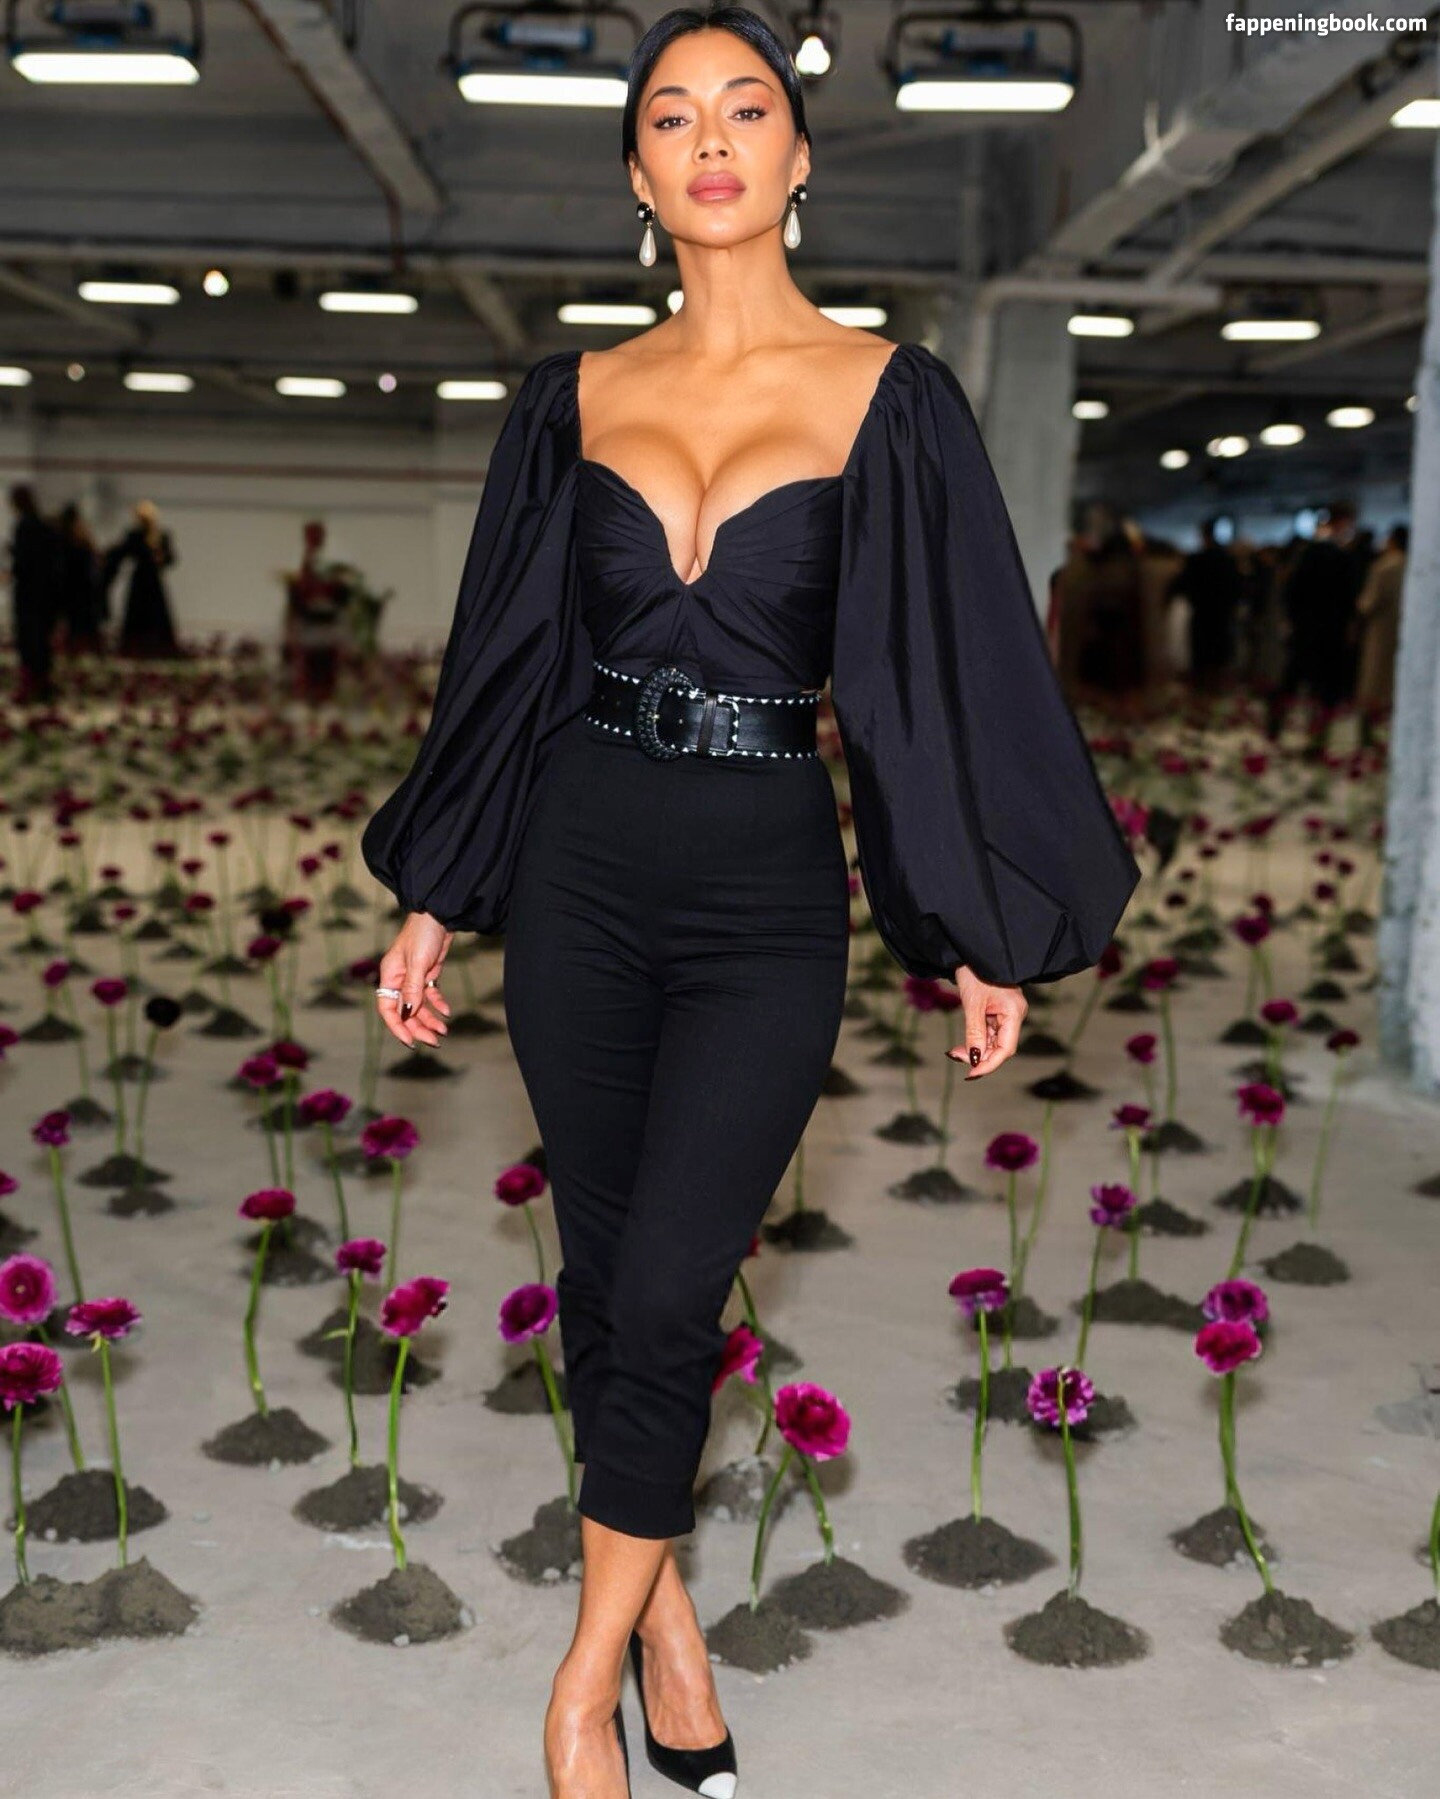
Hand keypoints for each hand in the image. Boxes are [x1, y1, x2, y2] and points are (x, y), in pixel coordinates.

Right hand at [375, 911, 453, 1047]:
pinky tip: (447, 1012)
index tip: (410, 1041)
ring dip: (430, 1019)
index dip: (398, 1027)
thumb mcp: (418, 962)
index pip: (388, 1009)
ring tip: (444, 1031)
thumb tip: (408, 1013)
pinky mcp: (428, 974)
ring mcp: (414, 978)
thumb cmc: (423, 934)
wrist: (440, 914)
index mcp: (390, 976)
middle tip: (434, 1041)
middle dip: (418, 1028)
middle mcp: (399, 980)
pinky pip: (431, 995)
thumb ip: (413, 988)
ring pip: (419, 1006)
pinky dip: (438, 1004)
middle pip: (406, 1011)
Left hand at [948, 966, 1026, 1078]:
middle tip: (955, 1057)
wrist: (970, 951)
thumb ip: (975, 1033)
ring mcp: (1007, 1013)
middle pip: (1001, 1047)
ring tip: (954, 1052)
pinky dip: (977, 1040)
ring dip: (976, 1049)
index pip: (1007, 1048)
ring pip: (994, 1041)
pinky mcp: (998, 1011)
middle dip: (979, 1056)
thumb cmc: (974, 972)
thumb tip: (975, 1059)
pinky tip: (962, 1045)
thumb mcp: (972, 1005)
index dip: (990, 1064)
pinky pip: (990, 1032)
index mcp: (1014, 1012)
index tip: (972, 1074)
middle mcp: (1014, 1014)